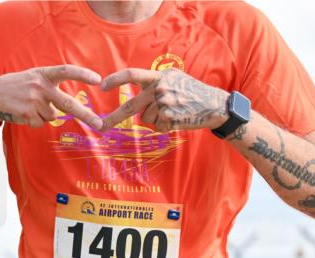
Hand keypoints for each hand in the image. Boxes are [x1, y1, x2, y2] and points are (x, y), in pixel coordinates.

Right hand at [0, 65, 103, 129]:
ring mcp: (34, 100)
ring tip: (27, 107)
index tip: (98, 79)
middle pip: (68, 103)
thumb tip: (68, 105)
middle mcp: (40, 86)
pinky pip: (40, 123)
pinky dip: (33, 121)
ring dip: (42, 115)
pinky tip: (22, 113)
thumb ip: (50, 85)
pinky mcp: (27, 113)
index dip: (82, 74)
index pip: (66, 70)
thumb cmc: (16, 88)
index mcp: (43, 74)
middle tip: (100, 124)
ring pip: (51, 116)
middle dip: (86, 115)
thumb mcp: (32, 78)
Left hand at [100, 68, 228, 131]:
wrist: (214, 104)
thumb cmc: (191, 92)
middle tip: (100, 126)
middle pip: (130, 105)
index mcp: (159, 76)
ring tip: (173, 112)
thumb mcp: (174, 79)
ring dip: (155, 119)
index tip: (102, 86)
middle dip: (113, 118)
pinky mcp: (169, 117)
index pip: (132, 74)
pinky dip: (164, 126)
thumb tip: (134, 89)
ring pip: (145, 118)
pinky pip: (156, 126)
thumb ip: (155, 82)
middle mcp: (159, 88)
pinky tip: (177, 119)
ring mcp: (164, 103)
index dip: (115, 80)